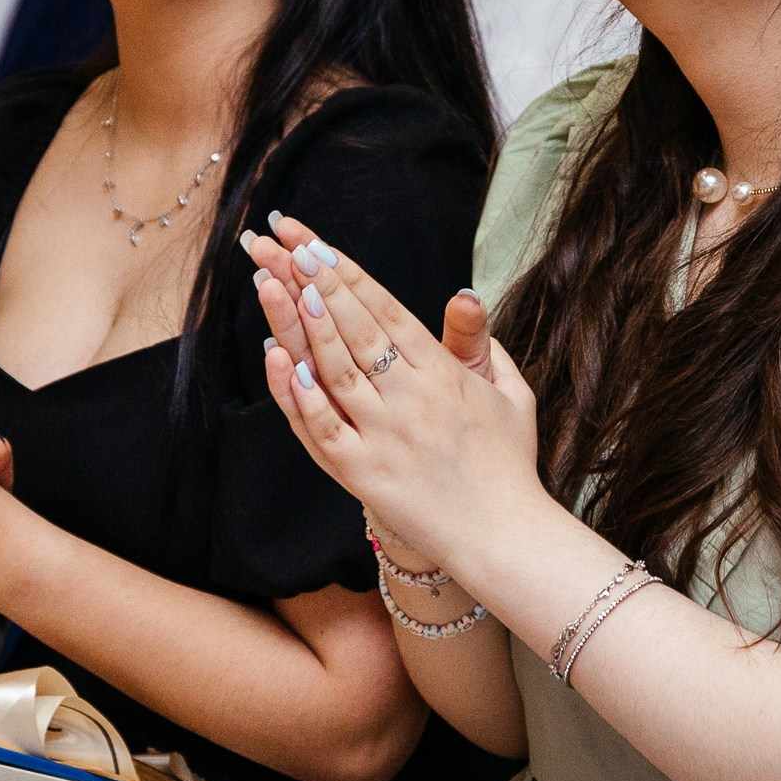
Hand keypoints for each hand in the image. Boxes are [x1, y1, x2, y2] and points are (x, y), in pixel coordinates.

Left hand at [239, 221, 547, 576]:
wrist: (505, 536)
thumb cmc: (506, 461)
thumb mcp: (508, 391)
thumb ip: (478, 341)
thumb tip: (462, 295)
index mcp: (443, 373)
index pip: (386, 309)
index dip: (347, 273)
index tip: (314, 244)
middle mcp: (411, 398)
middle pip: (355, 328)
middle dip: (314, 282)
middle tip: (278, 246)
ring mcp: (384, 435)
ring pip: (335, 369)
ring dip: (302, 325)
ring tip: (273, 283)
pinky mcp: (363, 473)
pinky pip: (322, 428)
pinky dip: (299, 394)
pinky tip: (279, 360)